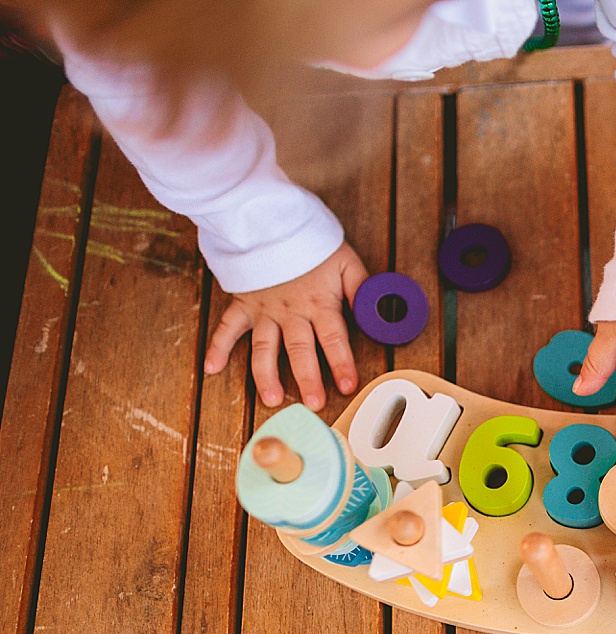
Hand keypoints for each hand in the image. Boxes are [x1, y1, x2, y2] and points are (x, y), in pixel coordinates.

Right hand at [203, 243, 366, 410]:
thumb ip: (362, 290)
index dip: (341, 363)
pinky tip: (211, 368)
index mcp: (319, 303)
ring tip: (271, 399)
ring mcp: (264, 310)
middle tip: (313, 404)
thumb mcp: (346, 261)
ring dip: (265, 374)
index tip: (346, 386)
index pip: (333, 339)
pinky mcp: (243, 303)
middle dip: (307, 378)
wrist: (272, 220)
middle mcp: (291, 312)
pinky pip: (227, 326)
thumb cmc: (313, 243)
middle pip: (299, 350)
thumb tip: (377, 314)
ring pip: (263, 347)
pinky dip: (216, 347)